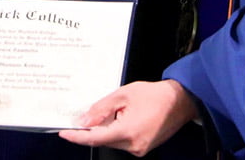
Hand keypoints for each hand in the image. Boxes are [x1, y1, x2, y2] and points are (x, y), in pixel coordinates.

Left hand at [58, 80, 197, 156]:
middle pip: (103, 140)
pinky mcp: (143, 148)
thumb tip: (84, 120)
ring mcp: (139, 149)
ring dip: (106, 129)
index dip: (77, 136)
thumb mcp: (123, 95)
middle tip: (84, 115)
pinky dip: (116, 131)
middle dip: (92, 129)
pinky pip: (122, 142)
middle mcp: (133, 145)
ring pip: (112, 141)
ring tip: (116, 111)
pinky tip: (121, 118)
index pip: (95, 138)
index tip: (65, 133)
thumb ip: (101, 109)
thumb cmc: (155, 95)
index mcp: (127, 132)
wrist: (180, 101)